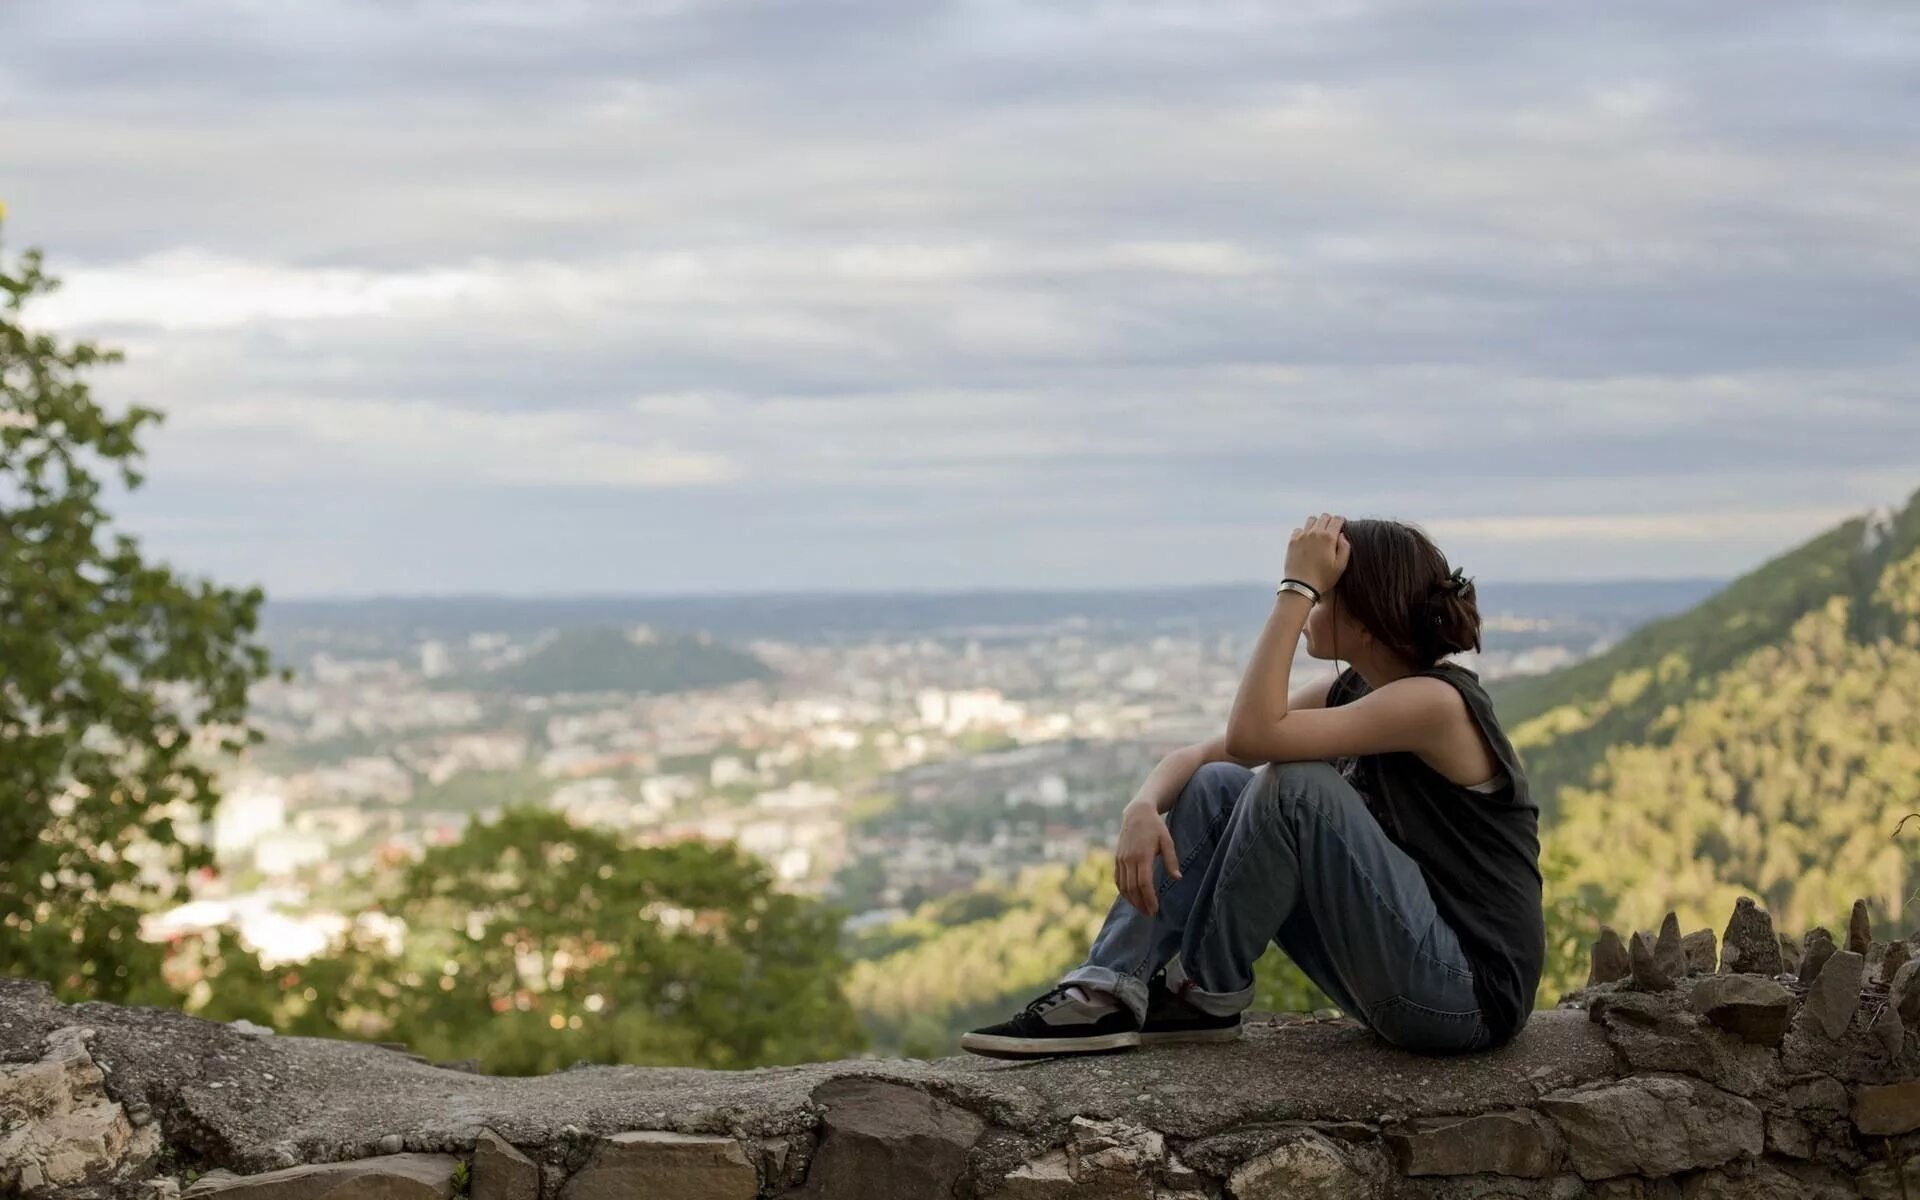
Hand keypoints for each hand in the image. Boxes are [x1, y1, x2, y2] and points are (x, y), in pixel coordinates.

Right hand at [1113, 799, 1180, 915]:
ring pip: (1123, 886)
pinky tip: (1131, 897)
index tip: (1155, 909)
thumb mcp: (1167, 841)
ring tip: (1141, 909)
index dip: (1149, 898)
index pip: (1144, 883)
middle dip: (1141, 903)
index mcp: (1142, 855)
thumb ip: (1171, 860)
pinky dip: (1123, 891)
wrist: (1137, 813)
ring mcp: (1121, 859)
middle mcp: (1129, 859)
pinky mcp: (1117, 858)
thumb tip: (1177, 878)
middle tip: (1149, 914)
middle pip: (1133, 888)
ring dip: (1132, 900)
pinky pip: (1118, 879)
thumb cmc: (1155, 827)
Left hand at [1284, 512, 1349, 594]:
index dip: (1341, 521)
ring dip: (1316, 524)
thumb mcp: (1341, 566)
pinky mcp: (1292, 541)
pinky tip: (1306, 541)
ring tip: (1318, 535)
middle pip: (1324, 516)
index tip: (1342, 526)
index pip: (1336, 519)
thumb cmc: (1323, 578)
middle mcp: (1314, 533)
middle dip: (1330, 521)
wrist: (1301, 586)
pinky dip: (1304, 532)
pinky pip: (1299, 529)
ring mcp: (1302, 536)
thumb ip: (1345, 548)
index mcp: (1328, 537)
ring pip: (1311, 520)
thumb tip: (1342, 535)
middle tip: (1331, 531)